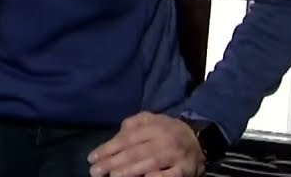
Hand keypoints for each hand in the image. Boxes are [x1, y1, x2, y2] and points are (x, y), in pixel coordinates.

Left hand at [88, 112, 205, 176]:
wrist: (199, 138)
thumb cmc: (166, 129)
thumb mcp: (149, 119)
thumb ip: (131, 126)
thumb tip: (113, 140)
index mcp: (153, 126)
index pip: (127, 139)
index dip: (108, 148)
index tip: (92, 158)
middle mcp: (164, 140)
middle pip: (135, 153)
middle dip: (113, 163)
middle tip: (95, 171)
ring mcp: (175, 156)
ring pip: (150, 164)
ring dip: (129, 172)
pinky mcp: (185, 170)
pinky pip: (169, 176)